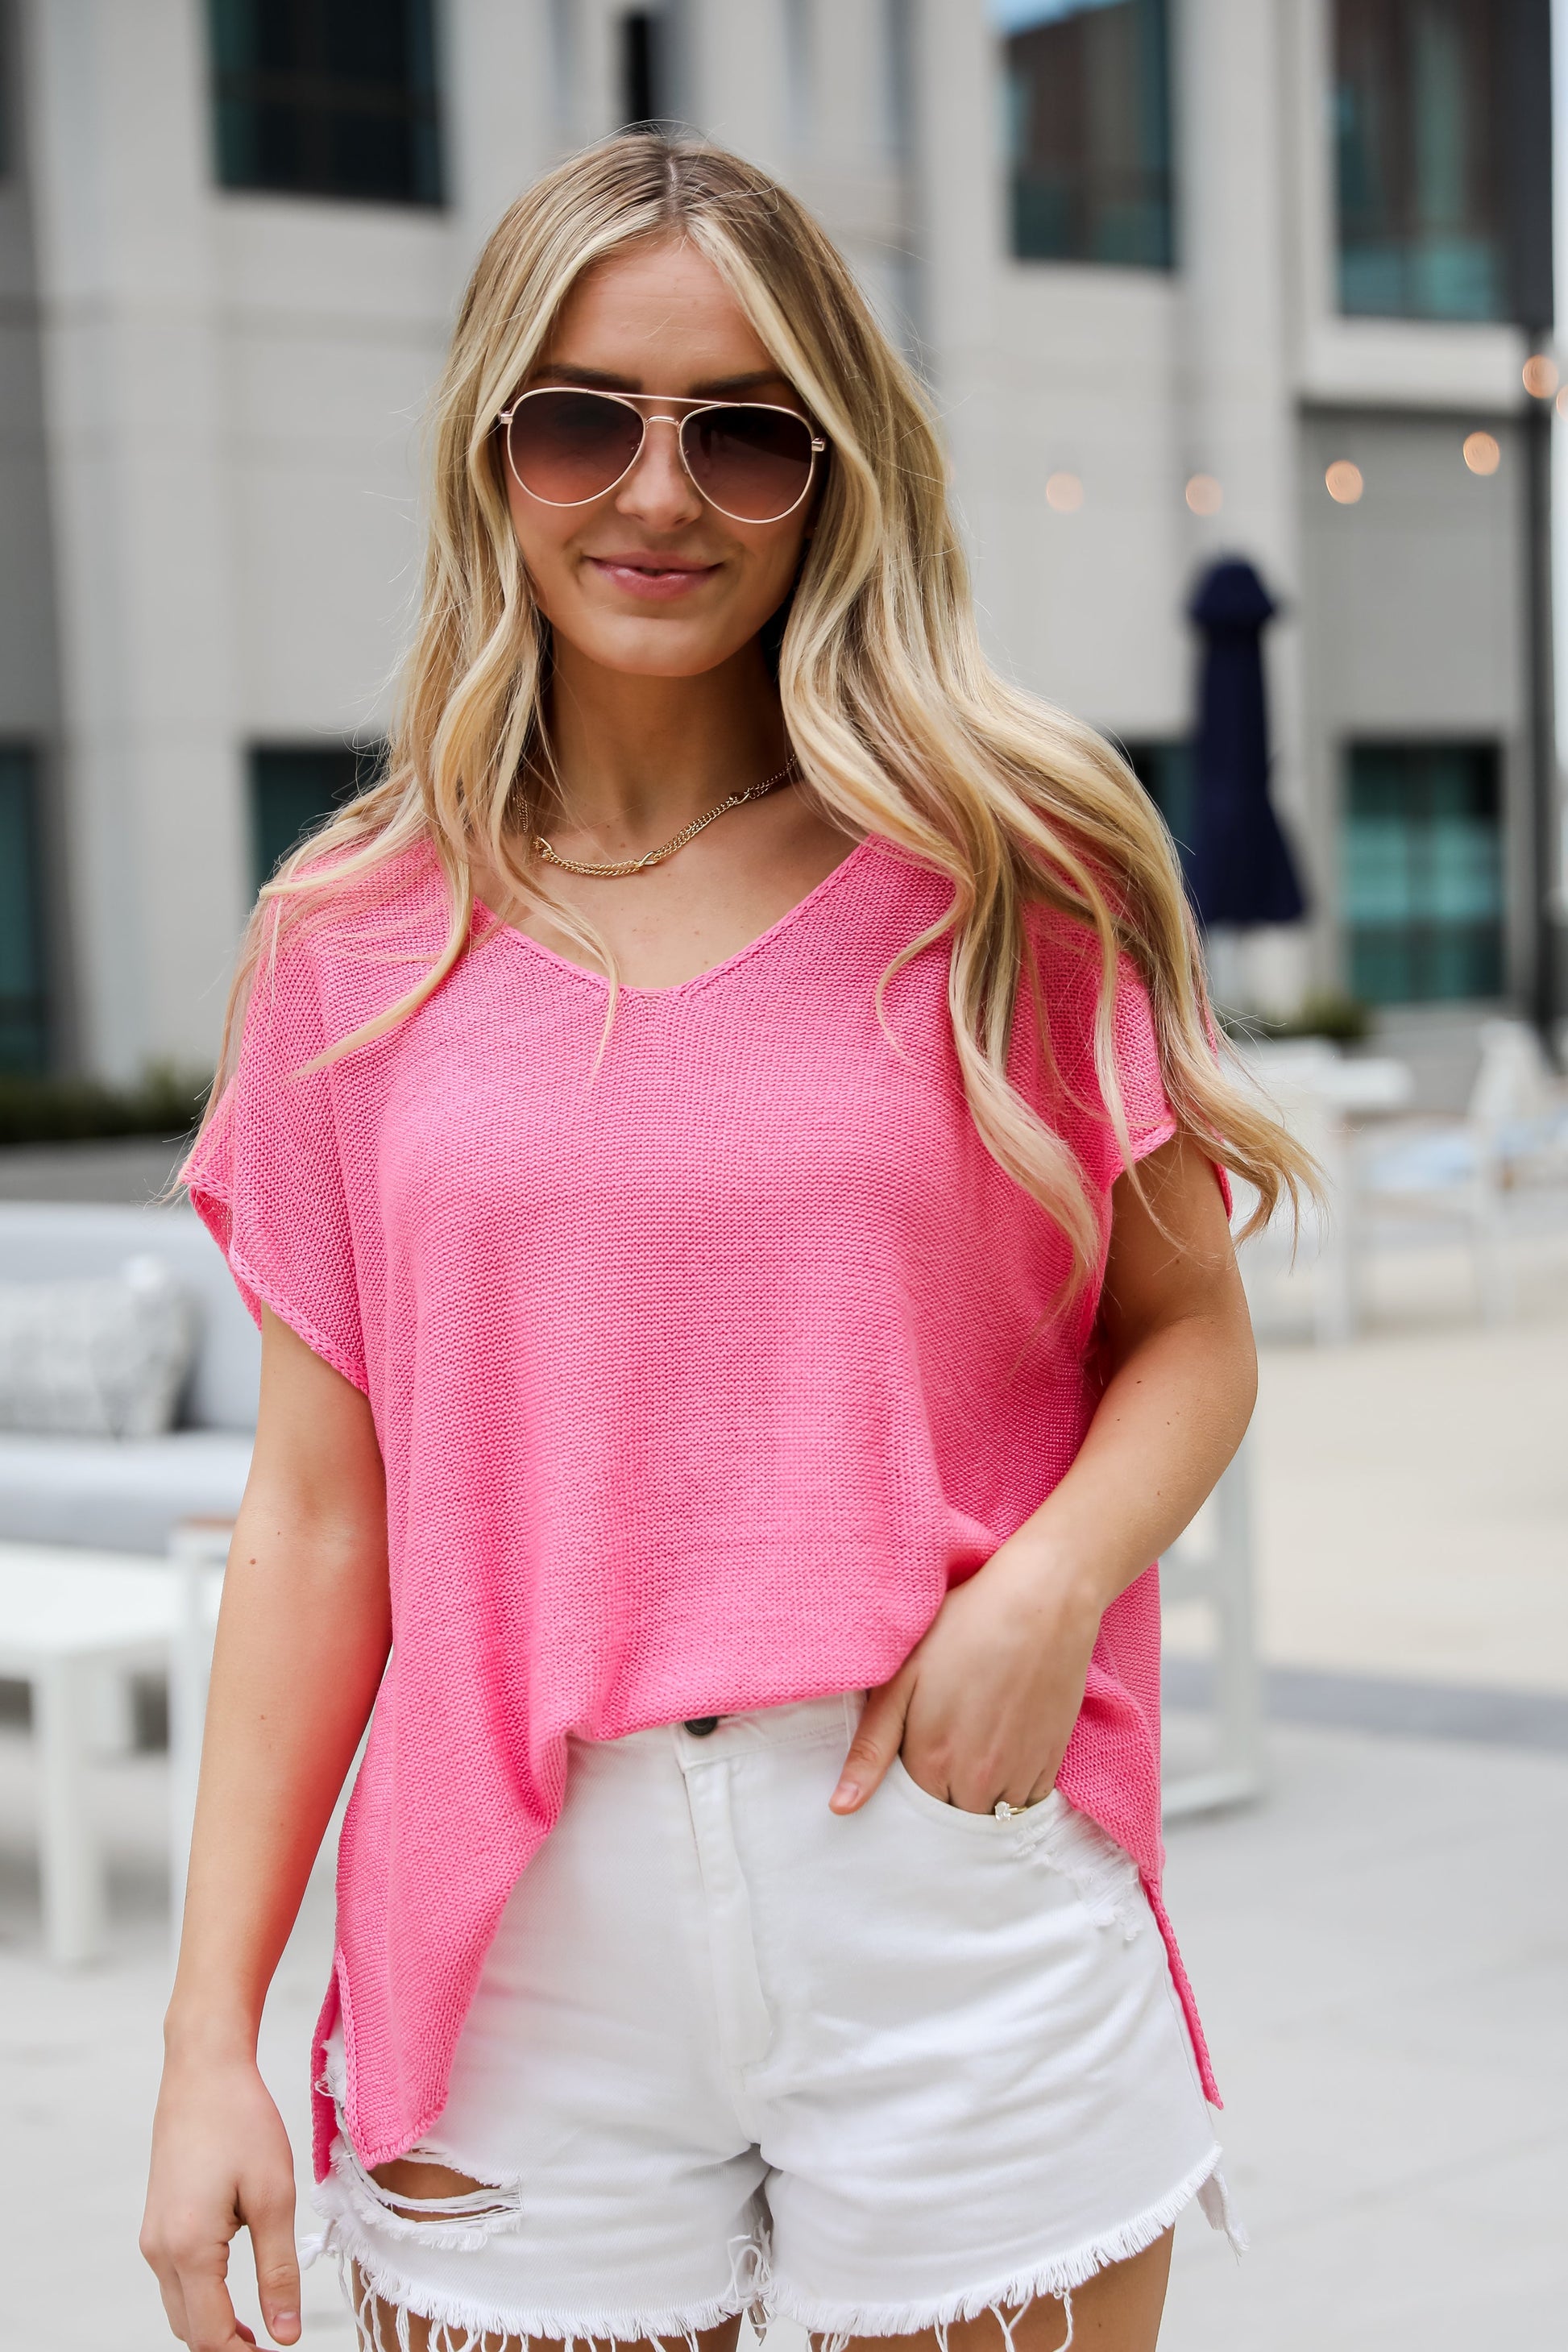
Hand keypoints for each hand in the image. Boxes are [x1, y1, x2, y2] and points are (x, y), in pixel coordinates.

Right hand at [141, 2051, 300, 2349]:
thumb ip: (278, 2271)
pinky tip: (233, 2291)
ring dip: (213, 2325)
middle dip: (226, 2347)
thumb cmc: (242, 2123)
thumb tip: (285, 2335)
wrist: (203, 2070)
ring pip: (180, 2307)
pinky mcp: (157, 2222)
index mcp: (187, 2249)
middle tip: (272, 2344)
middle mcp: (158, 2251)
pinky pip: (175, 2279)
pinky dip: (202, 2297)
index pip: (209, 2336)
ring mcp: (152, 2237)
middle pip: (189, 2330)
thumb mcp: (273, 2196)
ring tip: (259, 2329)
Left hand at [830, 1536, 1102, 1814]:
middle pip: (949, 1818)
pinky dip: (1010, 1791)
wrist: (1042, 1602)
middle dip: (938, 1799)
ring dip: (975, 1800)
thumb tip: (841, 1808)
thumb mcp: (901, 1679)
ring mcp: (1018, 1774)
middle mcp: (977, 1781)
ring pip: (989, 1818)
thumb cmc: (964, 1628)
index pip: (908, 1814)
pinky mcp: (1050, 1762)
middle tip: (939, 1749)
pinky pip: (1025, 1804)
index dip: (902, 1794)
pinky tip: (1001, 1749)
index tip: (906, 1762)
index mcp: (931, 1762)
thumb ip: (871, 1747)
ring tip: (969, 1748)